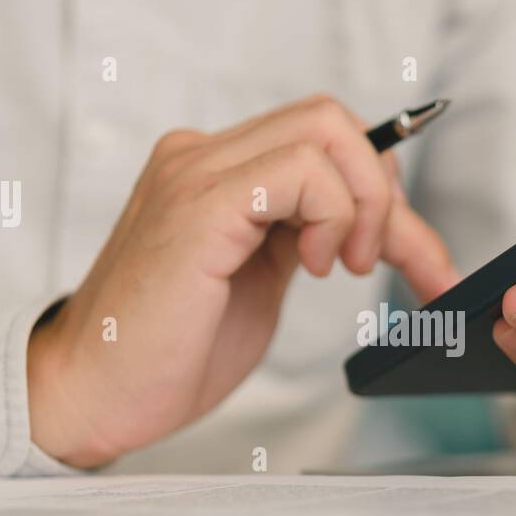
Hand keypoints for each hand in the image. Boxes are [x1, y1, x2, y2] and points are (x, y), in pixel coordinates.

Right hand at [28, 94, 458, 467]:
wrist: (91, 395)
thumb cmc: (169, 352)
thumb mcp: (261, 281)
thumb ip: (304, 237)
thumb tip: (372, 223)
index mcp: (218, 172)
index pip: (325, 141)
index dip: (386, 192)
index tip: (425, 261)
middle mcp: (203, 157)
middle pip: (334, 120)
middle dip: (386, 194)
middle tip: (379, 265)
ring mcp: (196, 174)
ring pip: (326, 130)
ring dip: (365, 204)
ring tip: (344, 267)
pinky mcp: (198, 207)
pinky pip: (300, 171)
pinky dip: (334, 215)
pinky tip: (315, 265)